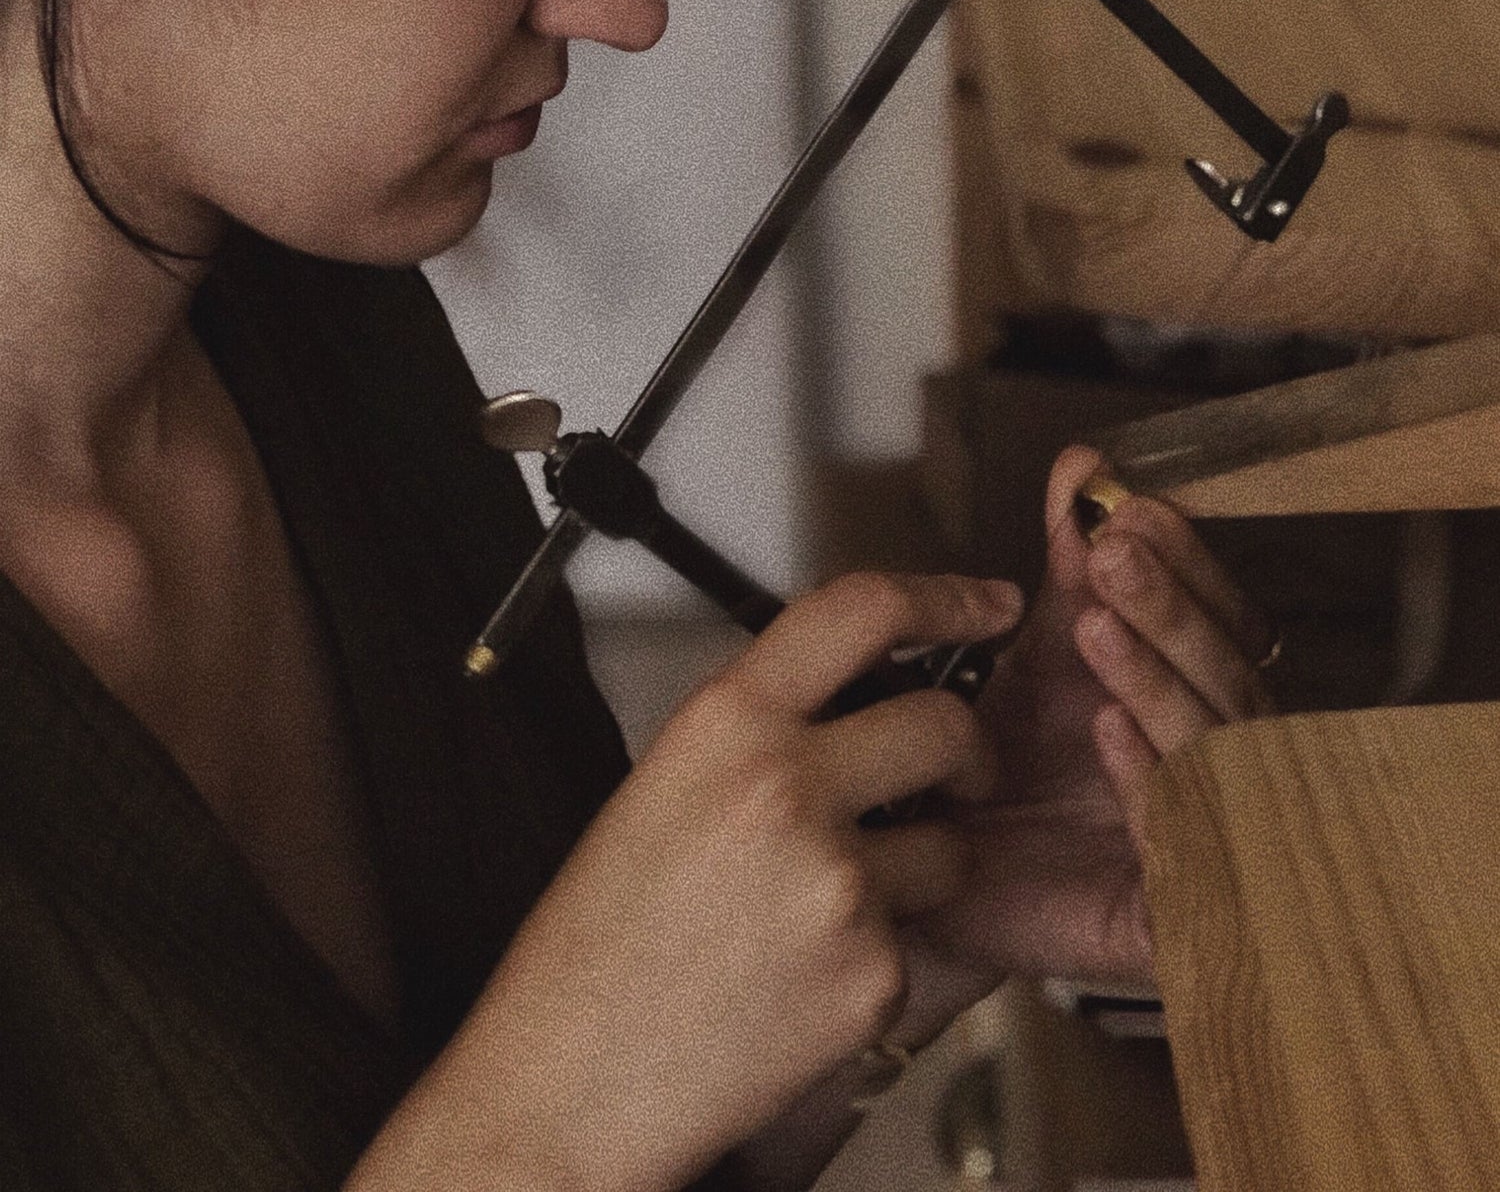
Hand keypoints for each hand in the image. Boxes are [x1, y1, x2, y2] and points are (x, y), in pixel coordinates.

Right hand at [365, 571, 1023, 1191]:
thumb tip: (847, 703)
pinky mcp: (873, 971)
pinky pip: (920, 936)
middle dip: (963, 750)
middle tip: (952, 775)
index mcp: (725, 722)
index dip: (945, 596)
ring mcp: (838, 880)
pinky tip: (809, 973)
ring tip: (838, 902)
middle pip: (946, 722)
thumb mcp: (661, 786)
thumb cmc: (598, 946)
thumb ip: (756, 732)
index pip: (863, 610)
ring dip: (926, 862)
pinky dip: (883, 953)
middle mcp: (786, 785)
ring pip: (953, 843)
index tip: (986, 603)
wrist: (570, 1083)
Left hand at [912, 443, 1276, 990]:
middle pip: (1233, 679)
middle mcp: (1217, 766)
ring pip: (1215, 752)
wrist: (924, 884)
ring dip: (1156, 677)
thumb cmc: (992, 776)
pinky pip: (1183, 848)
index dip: (1190, 565)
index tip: (1132, 508)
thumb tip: (1086, 465)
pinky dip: (1148, 781)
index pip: (1228, 622)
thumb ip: (1069, 568)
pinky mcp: (1175, 918)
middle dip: (1172, 609)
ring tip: (1096, 625)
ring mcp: (1207, 843)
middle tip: (1114, 554)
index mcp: (1194, 699)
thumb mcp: (1034, 654)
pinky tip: (1107, 729)